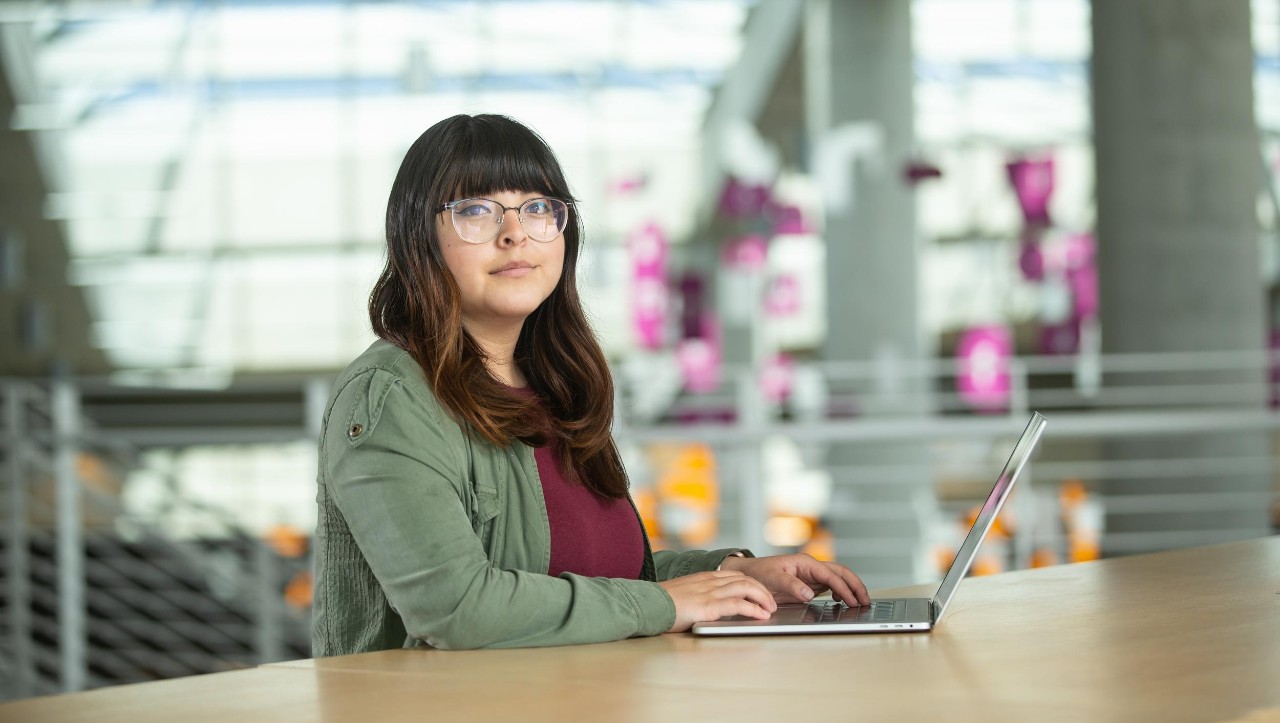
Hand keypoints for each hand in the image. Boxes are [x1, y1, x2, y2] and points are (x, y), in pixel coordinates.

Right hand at [658, 570, 777, 631]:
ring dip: (763, 598)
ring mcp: (709, 592)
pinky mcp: (708, 606)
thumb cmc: (660, 604)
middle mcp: (709, 581)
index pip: (735, 575)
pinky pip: (738, 604)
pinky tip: (760, 616)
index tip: (761, 593)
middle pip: (745, 579)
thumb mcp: (682, 594)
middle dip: (762, 590)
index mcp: (703, 577)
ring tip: (771, 609)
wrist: (646, 604)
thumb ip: (697, 596)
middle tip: (771, 603)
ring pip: (746, 587)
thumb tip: (708, 606)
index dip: (752, 583)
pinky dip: (753, 609)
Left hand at [719, 553, 870, 606]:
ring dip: (851, 589)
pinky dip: (841, 592)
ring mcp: (812, 575)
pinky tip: (843, 602)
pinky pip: (831, 586)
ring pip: (839, 579)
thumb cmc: (758, 574)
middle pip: (841, 573)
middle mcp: (811, 567)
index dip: (843, 588)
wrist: (747, 574)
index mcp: (805, 562)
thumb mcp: (772, 579)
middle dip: (855, 586)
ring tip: (861, 603)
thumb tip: (810, 594)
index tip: (852, 601)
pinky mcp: (810, 584)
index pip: (831, 575)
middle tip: (866, 601)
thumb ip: (791, 585)